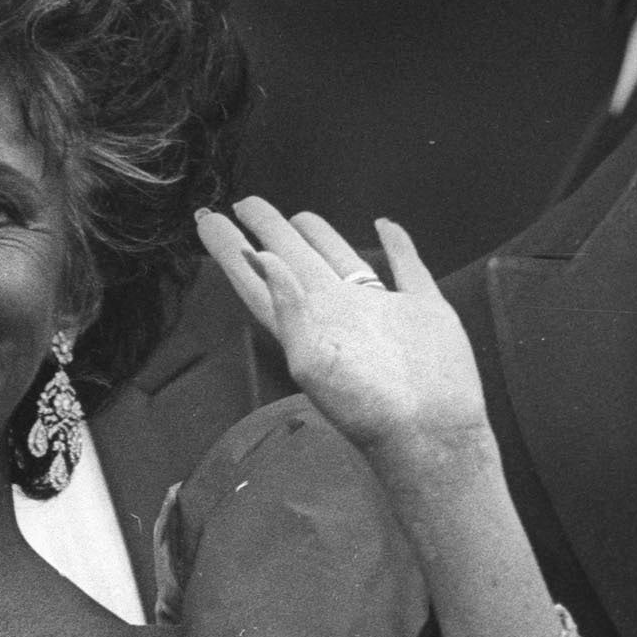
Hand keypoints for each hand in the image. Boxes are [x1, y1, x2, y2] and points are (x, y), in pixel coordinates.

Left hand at [197, 198, 489, 463]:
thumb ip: (287, 307)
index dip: (230, 248)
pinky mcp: (422, 310)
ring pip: (343, 259)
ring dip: (320, 236)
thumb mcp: (313, 362)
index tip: (206, 219)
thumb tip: (261, 256)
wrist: (431, 435)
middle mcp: (337, 312)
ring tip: (298, 217)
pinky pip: (407, 266)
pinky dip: (398, 245)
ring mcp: (380, 310)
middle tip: (243, 202)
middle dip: (267, 231)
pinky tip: (386, 226)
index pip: (257, 276)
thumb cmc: (368, 409)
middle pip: (293, 259)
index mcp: (305, 322)